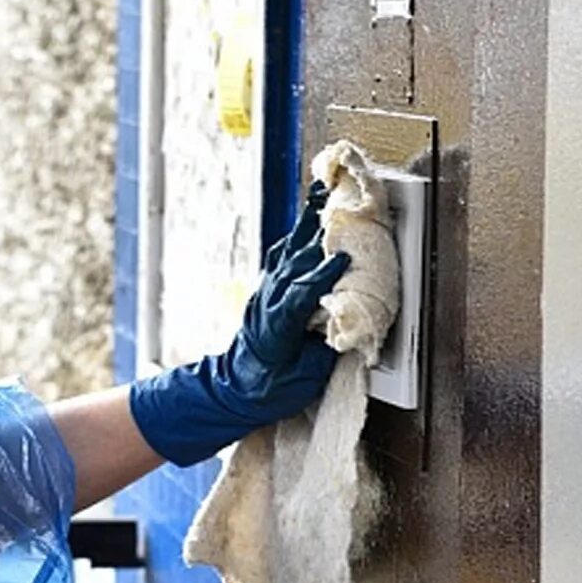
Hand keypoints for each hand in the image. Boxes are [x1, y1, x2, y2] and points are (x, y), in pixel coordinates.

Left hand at [127, 184, 351, 466]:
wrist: (232, 391)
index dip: (322, 275)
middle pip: (296, 262)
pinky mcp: (266, 290)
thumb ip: (326, 347)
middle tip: (342, 204)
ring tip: (323, 191)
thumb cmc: (269, 390)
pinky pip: (282, 256)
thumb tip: (348, 321)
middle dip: (320, 234)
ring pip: (289, 251)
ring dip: (308, 222)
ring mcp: (265, 293)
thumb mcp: (304, 378)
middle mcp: (268, 302)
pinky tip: (307, 219)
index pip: (300, 294)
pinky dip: (297, 236)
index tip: (344, 258)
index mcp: (276, 326)